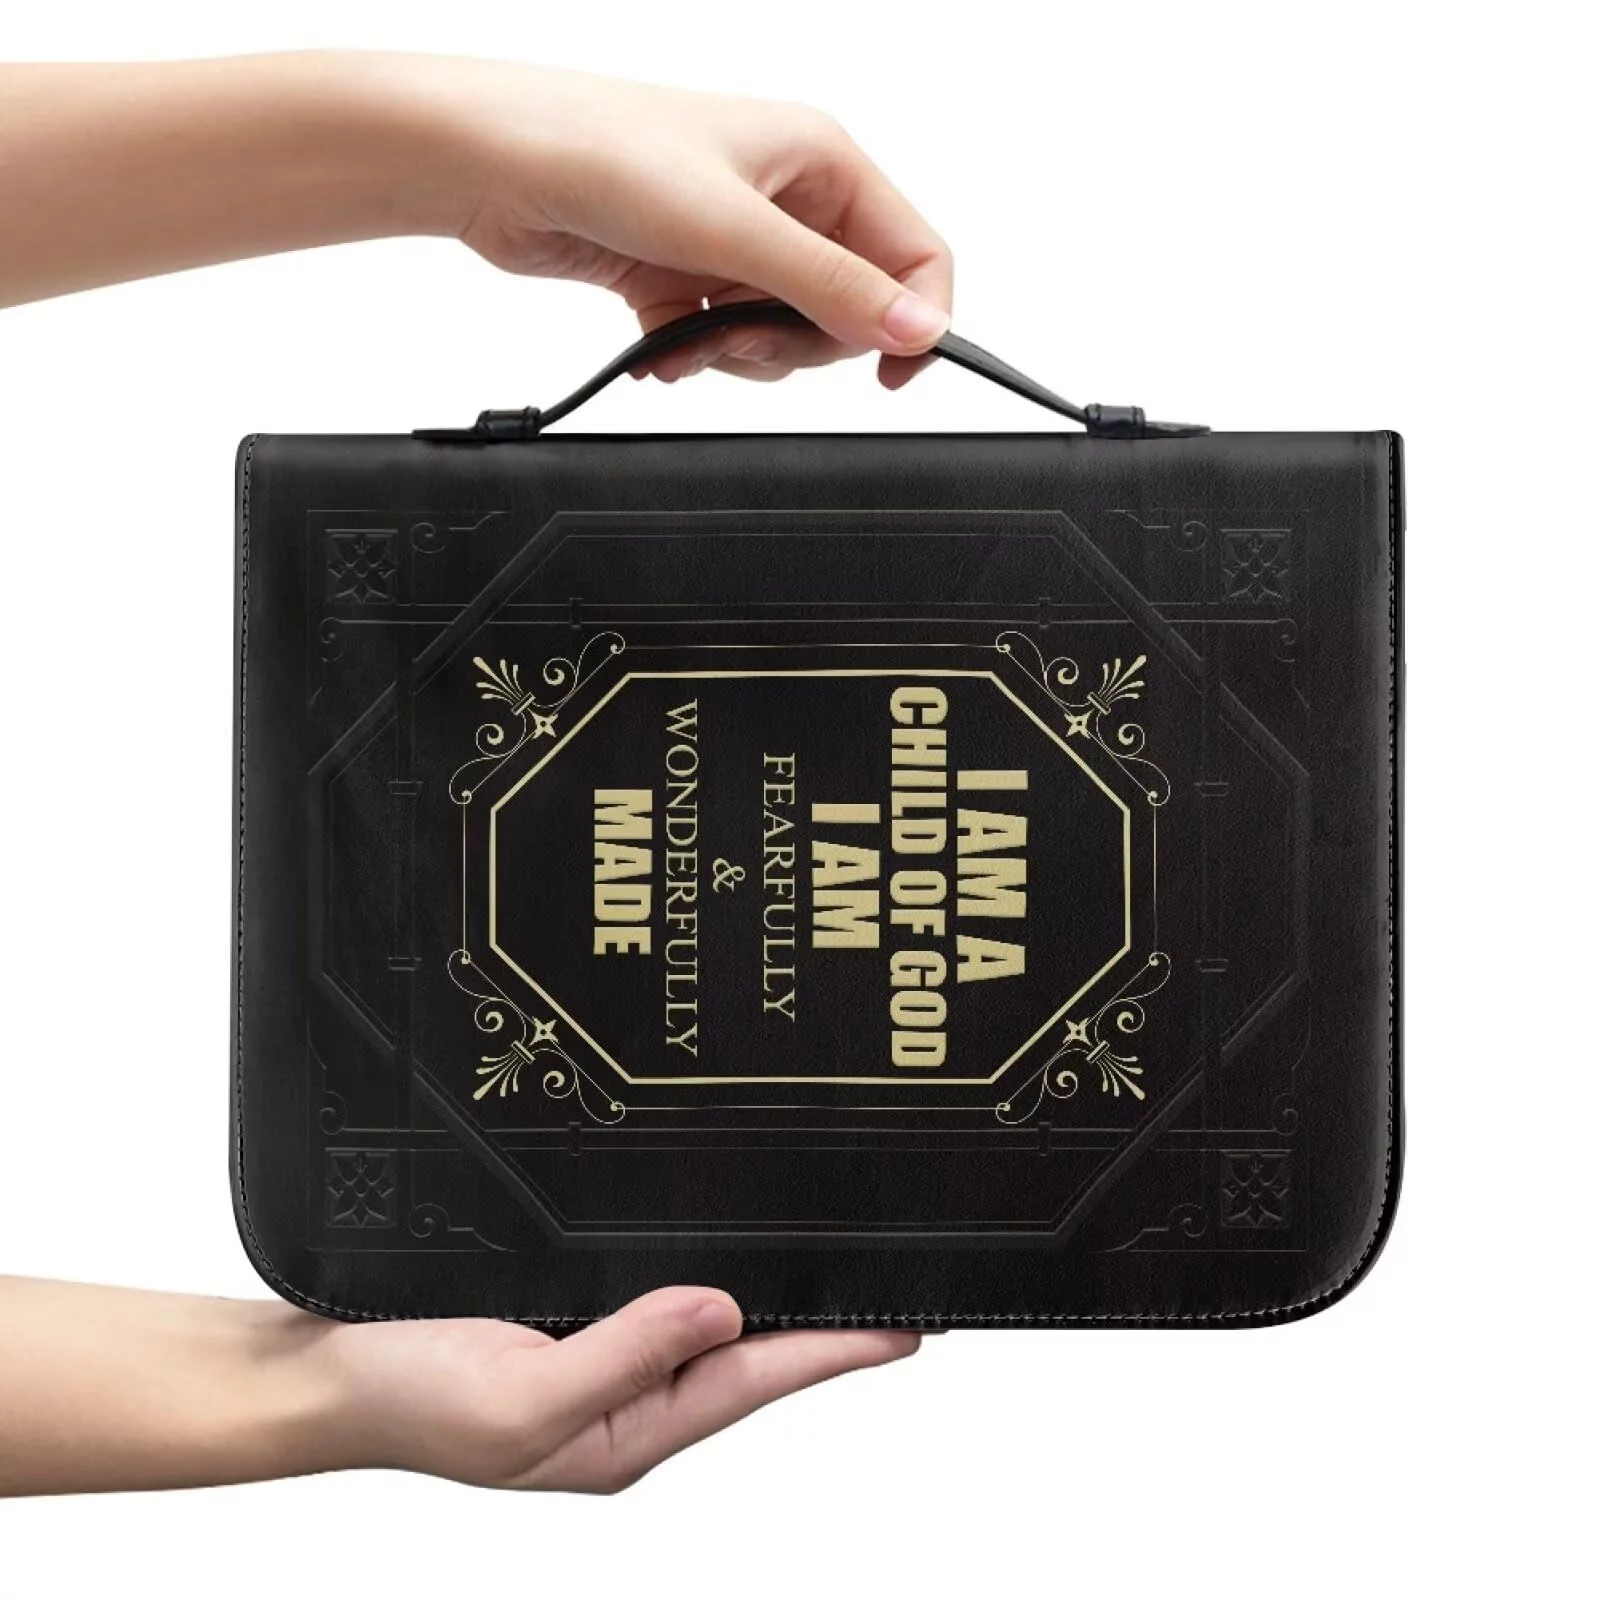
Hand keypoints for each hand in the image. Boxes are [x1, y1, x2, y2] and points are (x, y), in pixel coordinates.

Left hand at [0, 52, 953, 387]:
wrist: (487, 164)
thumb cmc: (599, 151)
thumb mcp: (733, 229)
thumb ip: (831, 288)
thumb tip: (916, 328)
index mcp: (820, 160)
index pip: (913, 254)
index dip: (913, 320)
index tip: (889, 375)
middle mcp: (784, 197)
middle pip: (846, 308)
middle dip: (798, 343)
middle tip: (745, 336)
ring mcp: (732, 240)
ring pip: (782, 336)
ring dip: (740, 355)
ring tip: (690, 337)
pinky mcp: (684, 275)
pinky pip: (722, 342)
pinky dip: (694, 357)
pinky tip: (658, 346)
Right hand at [0, 1277, 919, 1495]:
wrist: (315, 1372)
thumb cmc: (402, 1400)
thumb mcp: (518, 1397)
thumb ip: (625, 1355)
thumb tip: (724, 1313)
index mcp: (620, 1435)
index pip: (750, 1381)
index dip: (833, 1352)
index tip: (904, 1327)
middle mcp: (619, 1401)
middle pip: (739, 1357)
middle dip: (815, 1328)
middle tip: (889, 1291)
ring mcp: (590, 1364)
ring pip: (700, 1328)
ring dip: (761, 1301)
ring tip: (827, 1275)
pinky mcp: (561, 1325)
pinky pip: (648, 1300)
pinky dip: (692, 1278)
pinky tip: (713, 1259)